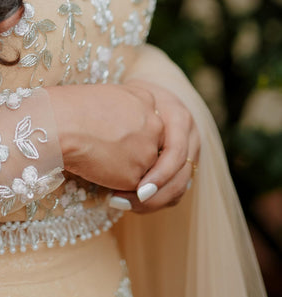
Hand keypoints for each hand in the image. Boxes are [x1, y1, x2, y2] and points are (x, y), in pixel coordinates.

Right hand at [50, 80, 164, 191]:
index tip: (110, 129)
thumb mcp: (106, 93)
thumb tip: (120, 122)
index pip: (146, 120)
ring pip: (141, 165)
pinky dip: (114, 180)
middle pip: (149, 143)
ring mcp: (146, 152)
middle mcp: (154, 126)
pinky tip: (96, 167)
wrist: (60, 124)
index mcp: (146, 100)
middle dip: (131, 148)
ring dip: (123, 165)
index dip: (128, 128)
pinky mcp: (135, 176)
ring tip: (97, 155)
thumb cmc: (72, 105)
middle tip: (104, 145)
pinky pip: (129, 183)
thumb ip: (124, 107)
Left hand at [106, 80, 199, 213]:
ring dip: (152, 202)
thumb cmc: (128, 98)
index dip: (158, 176)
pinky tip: (130, 200)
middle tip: (121, 201)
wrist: (146, 94)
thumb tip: (106, 149)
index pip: (176, 153)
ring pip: (180, 187)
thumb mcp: (128, 102)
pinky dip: (155, 199)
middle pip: (181, 176)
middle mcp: (190, 135)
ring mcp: (191, 151)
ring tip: (120, 202)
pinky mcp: (185, 163)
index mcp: (179, 118)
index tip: (136, 191)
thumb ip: (126, 121)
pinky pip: (175, 188)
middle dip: (153, 196)